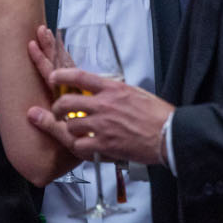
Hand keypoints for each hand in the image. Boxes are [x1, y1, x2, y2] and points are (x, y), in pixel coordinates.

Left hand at [27, 27, 172, 166]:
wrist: (169, 135)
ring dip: (68, 129)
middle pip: (67, 102)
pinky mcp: (105, 144)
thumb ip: (116, 91)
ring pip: (70, 125)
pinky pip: (80, 146)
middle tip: (57, 112)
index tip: (53, 77)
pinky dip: (79, 147)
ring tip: (73, 131)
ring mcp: (103, 125)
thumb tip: (104, 91)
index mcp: (113, 89)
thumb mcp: (136, 93)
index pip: (80, 76)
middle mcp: (105, 105)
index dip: (62, 75)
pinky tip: (83, 146)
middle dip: (57, 108)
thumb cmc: (157, 115)